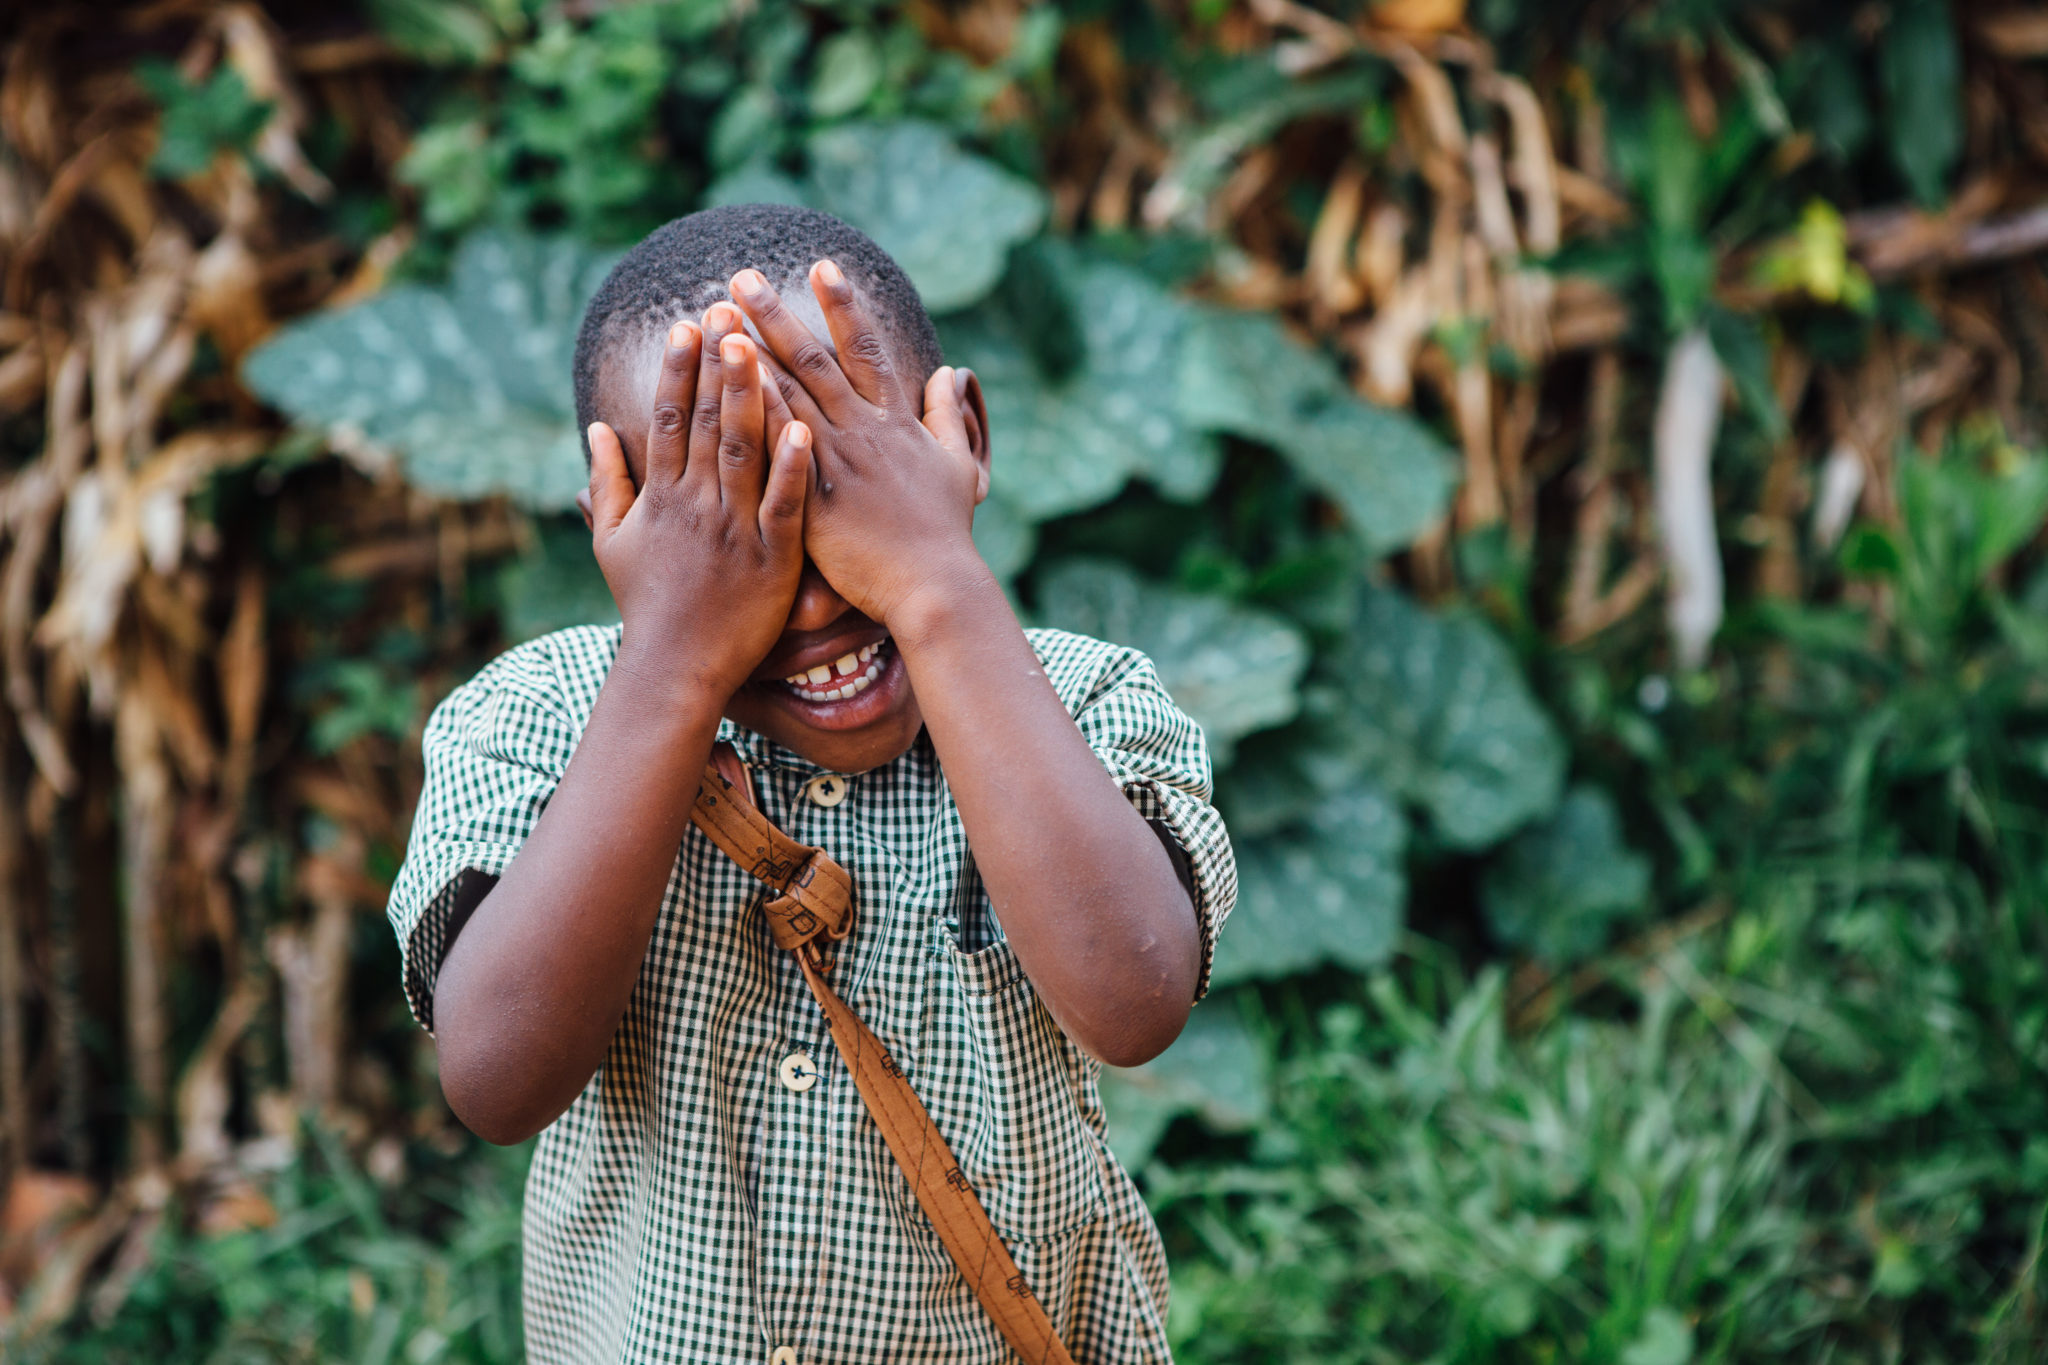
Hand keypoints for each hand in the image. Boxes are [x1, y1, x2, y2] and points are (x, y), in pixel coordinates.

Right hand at [585, 308, 811, 700]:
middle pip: (709, 423)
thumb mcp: (612, 541)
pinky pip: (783, 506)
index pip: (670, 419)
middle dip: (718, 364)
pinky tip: (804, 427)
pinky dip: (792, 468)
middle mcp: (696, 505)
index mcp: (663, 496)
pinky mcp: (771, 559)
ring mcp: (735, 529)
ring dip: (752, 397)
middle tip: (728, 308)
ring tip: (758, 346)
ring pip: (744, 453)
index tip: (688, 324)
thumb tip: (595, 428)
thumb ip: (607, 481)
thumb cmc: (646, 604)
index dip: (678, 370)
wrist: (674, 668)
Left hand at [727, 262, 988, 626]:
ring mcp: (837, 461)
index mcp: (895, 423)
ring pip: (790, 393)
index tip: (823, 266)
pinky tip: (727, 382)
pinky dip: (755, 407)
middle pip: (815, 359)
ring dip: (752, 350)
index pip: (867, 349)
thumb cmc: (946, 533)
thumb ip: (949, 416)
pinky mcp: (814, 497)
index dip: (845, 306)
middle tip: (742, 276)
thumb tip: (950, 372)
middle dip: (777, 314)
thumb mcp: (959, 466)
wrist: (934, 586)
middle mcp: (864, 431)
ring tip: (718, 315)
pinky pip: (778, 444)